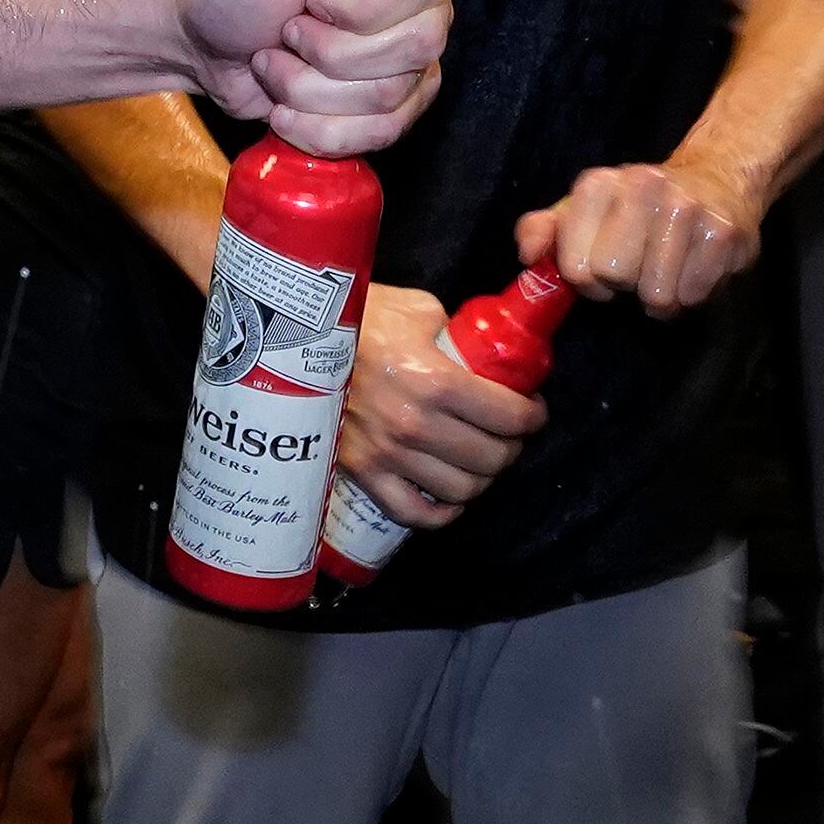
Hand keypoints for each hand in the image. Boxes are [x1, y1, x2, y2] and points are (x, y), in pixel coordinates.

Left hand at [175, 0, 448, 154]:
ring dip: (312, 89)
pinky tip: (287, 108)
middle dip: (331, 51)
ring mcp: (411, 40)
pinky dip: (321, 127)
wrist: (202, 36)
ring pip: (393, 92)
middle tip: (288, 29)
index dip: (364, 5)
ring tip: (277, 61)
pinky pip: (385, 130)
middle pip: (419, 42)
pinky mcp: (397, 94)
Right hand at [333, 281, 546, 528]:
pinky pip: (416, 514)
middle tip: (508, 434)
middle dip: (511, 447)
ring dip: (482, 478)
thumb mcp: (416, 309)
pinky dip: (443, 512)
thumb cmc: (356, 317)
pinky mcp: (363, 474)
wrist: (290, 338)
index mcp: (434, 380)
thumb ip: (455, 331)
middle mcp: (415, 425)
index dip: (531, 417)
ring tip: (480, 460)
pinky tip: (450, 496)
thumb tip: (483, 351)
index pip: (507, 416)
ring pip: (461, 490)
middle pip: (490, 458)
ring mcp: (388, 455)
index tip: (532, 411)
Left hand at [519, 156, 763, 316]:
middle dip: (625, 285)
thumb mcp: (580, 212)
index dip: (588, 281)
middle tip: (638, 269)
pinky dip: (692, 294)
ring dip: (660, 296)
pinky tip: (691, 269)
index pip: (576, 268)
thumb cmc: (635, 207)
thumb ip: (541, 230)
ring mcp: (686, 207)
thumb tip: (528, 255)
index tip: (602, 268)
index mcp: (597, 184)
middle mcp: (642, 186)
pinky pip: (695, 295)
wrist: (714, 179)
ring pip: (657, 294)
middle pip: (616, 277)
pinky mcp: (724, 232)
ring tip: (665, 271)